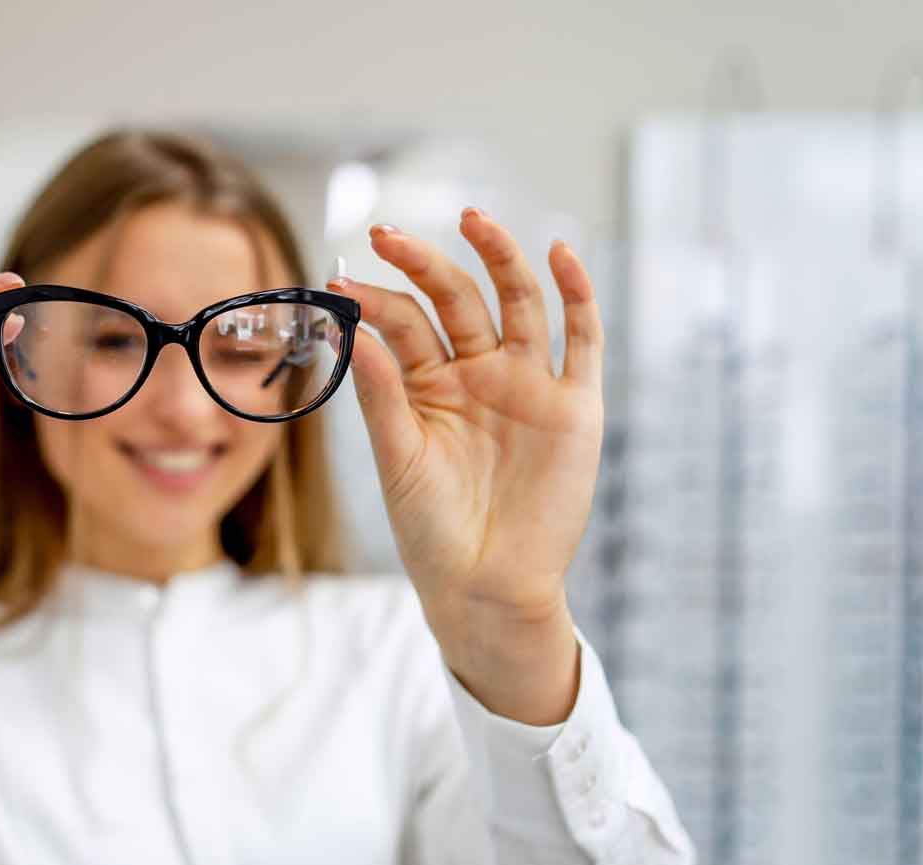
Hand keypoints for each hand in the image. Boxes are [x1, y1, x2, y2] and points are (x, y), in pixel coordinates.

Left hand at [326, 211, 601, 722]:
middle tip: (387, 234)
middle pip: (458, 299)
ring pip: (519, 303)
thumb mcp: (398, 457)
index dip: (377, 298)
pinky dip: (577, 294)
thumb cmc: (431, 529)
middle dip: (427, 262)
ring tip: (473, 221)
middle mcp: (479, 374)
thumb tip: (352, 332)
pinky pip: (582, 339)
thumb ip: (382, 394)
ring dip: (501, 259)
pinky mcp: (574, 405)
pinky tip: (560, 254)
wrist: (486, 585)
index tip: (340, 281)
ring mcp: (528, 384)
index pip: (405, 322)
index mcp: (430, 384)